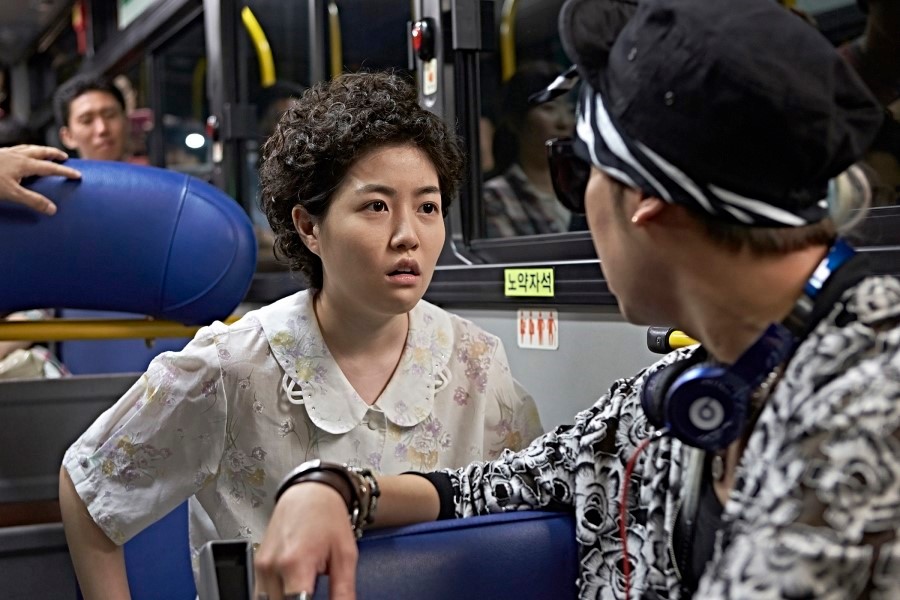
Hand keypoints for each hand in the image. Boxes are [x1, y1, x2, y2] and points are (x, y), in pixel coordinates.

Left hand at [0, 145, 80, 214]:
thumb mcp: (12, 193)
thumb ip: (33, 200)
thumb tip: (53, 209)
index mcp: (24, 164)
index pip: (50, 168)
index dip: (65, 171)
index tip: (77, 175)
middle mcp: (17, 155)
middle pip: (41, 151)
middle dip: (54, 153)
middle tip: (64, 156)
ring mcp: (7, 152)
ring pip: (29, 148)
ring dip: (41, 150)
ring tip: (46, 153)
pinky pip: (17, 149)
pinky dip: (26, 150)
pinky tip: (22, 154)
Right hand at [254, 482, 359, 599]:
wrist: (310, 492)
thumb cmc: (328, 517)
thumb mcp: (346, 555)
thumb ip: (343, 591)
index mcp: (295, 564)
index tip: (317, 597)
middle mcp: (272, 566)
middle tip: (314, 591)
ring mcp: (261, 566)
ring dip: (288, 599)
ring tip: (306, 587)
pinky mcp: (257, 565)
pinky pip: (263, 592)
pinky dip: (279, 595)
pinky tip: (294, 584)